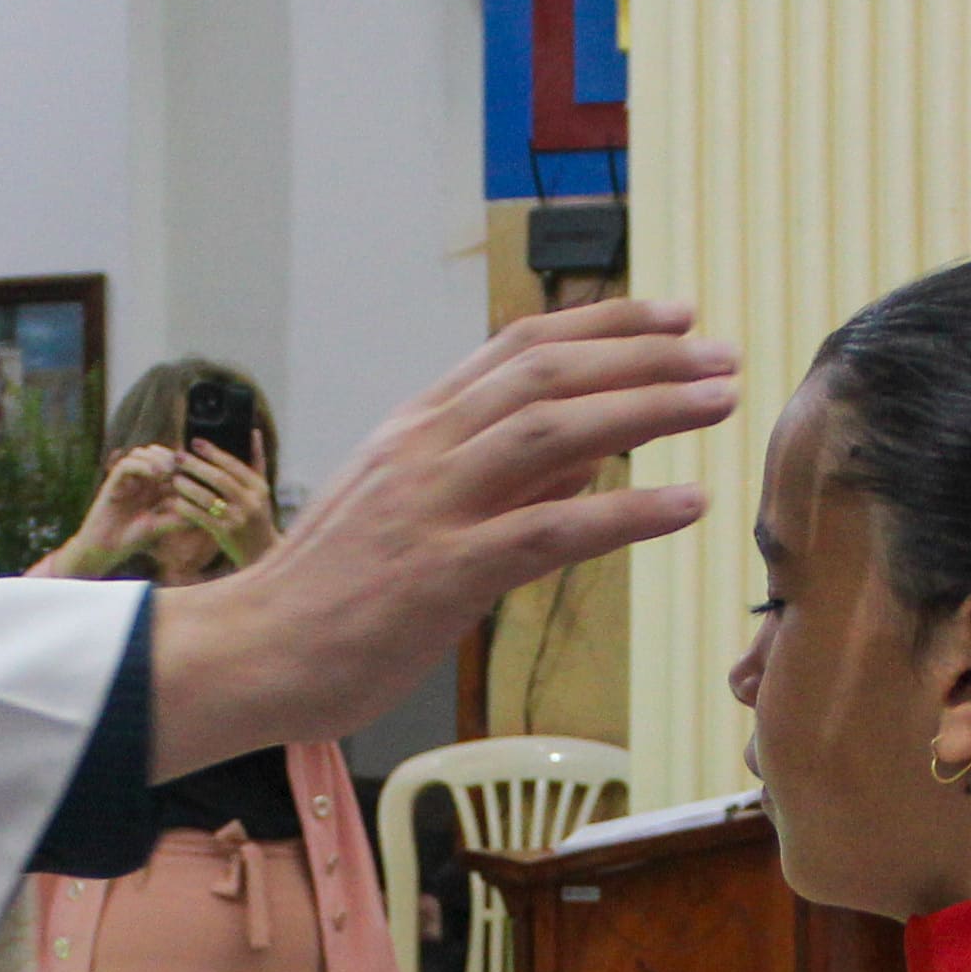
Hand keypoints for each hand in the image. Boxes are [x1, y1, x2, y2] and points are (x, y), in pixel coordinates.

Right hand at [57, 446, 181, 577]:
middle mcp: (139, 479)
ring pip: (141, 452)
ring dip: (156, 458)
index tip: (194, 472)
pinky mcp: (112, 482)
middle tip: (181, 468)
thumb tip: (203, 512)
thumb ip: (179, 518)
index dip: (182, 464)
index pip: (169, 463)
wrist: (104, 548)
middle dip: (170, 457)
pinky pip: (127, 464)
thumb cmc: (132, 540)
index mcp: (152, 486)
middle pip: (156, 452)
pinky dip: (142, 465)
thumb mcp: (161, 526)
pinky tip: (155, 475)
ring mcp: (126, 479)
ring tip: (168, 472)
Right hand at [146, 300, 737, 772]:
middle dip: (644, 356)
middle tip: (722, 353)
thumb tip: (593, 445)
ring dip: (647, 408)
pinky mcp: (442, 575)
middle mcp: (425, 449)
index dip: (603, 325)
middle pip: (547, 373)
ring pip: (554, 430)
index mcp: (417, 428)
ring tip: (720, 402)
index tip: (675, 317)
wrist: (248, 654)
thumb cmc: (330, 595)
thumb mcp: (412, 512)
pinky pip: (550, 530)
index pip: (519, 348)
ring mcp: (432, 507)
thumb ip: (501, 477)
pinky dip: (626, 511)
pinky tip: (688, 504)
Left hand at [165, 438, 281, 570]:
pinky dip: (188, 509)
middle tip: (178, 457)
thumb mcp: (262, 489)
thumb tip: (253, 431)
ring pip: (208, 498)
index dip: (213, 452)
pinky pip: (202, 518)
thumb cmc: (258, 516)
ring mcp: (238, 519)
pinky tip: (176, 502)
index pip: (234, 465)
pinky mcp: (226, 533)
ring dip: (189, 487)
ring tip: (174, 479)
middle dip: (196, 466)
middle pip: (219, 479)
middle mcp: (251, 502)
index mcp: (259, 487)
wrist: (263, 552)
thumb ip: (257, 461)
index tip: (195, 442)